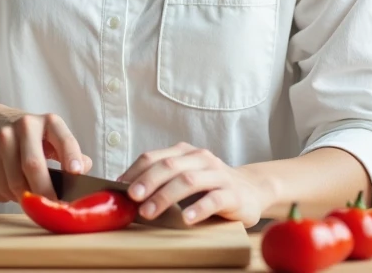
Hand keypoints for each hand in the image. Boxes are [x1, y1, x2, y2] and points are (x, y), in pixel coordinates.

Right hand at [0, 107, 92, 203]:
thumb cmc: (32, 137)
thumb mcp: (54, 137)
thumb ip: (71, 152)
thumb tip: (84, 168)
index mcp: (48, 122)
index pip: (62, 139)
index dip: (70, 155)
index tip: (76, 172)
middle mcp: (23, 125)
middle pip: (32, 166)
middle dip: (43, 193)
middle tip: (51, 207)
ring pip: (12, 183)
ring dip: (23, 198)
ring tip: (29, 196)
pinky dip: (6, 197)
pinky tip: (11, 190)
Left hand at [119, 142, 269, 227]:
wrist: (252, 190)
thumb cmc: (210, 186)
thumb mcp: (185, 177)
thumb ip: (162, 180)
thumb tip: (126, 192)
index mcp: (185, 153)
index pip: (154, 157)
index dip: (135, 171)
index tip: (120, 188)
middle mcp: (201, 159)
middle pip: (169, 166)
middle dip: (147, 182)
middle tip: (132, 199)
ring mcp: (218, 175)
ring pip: (188, 181)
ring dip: (165, 196)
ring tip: (149, 212)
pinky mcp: (233, 194)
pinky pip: (214, 199)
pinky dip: (198, 209)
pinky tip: (186, 219)